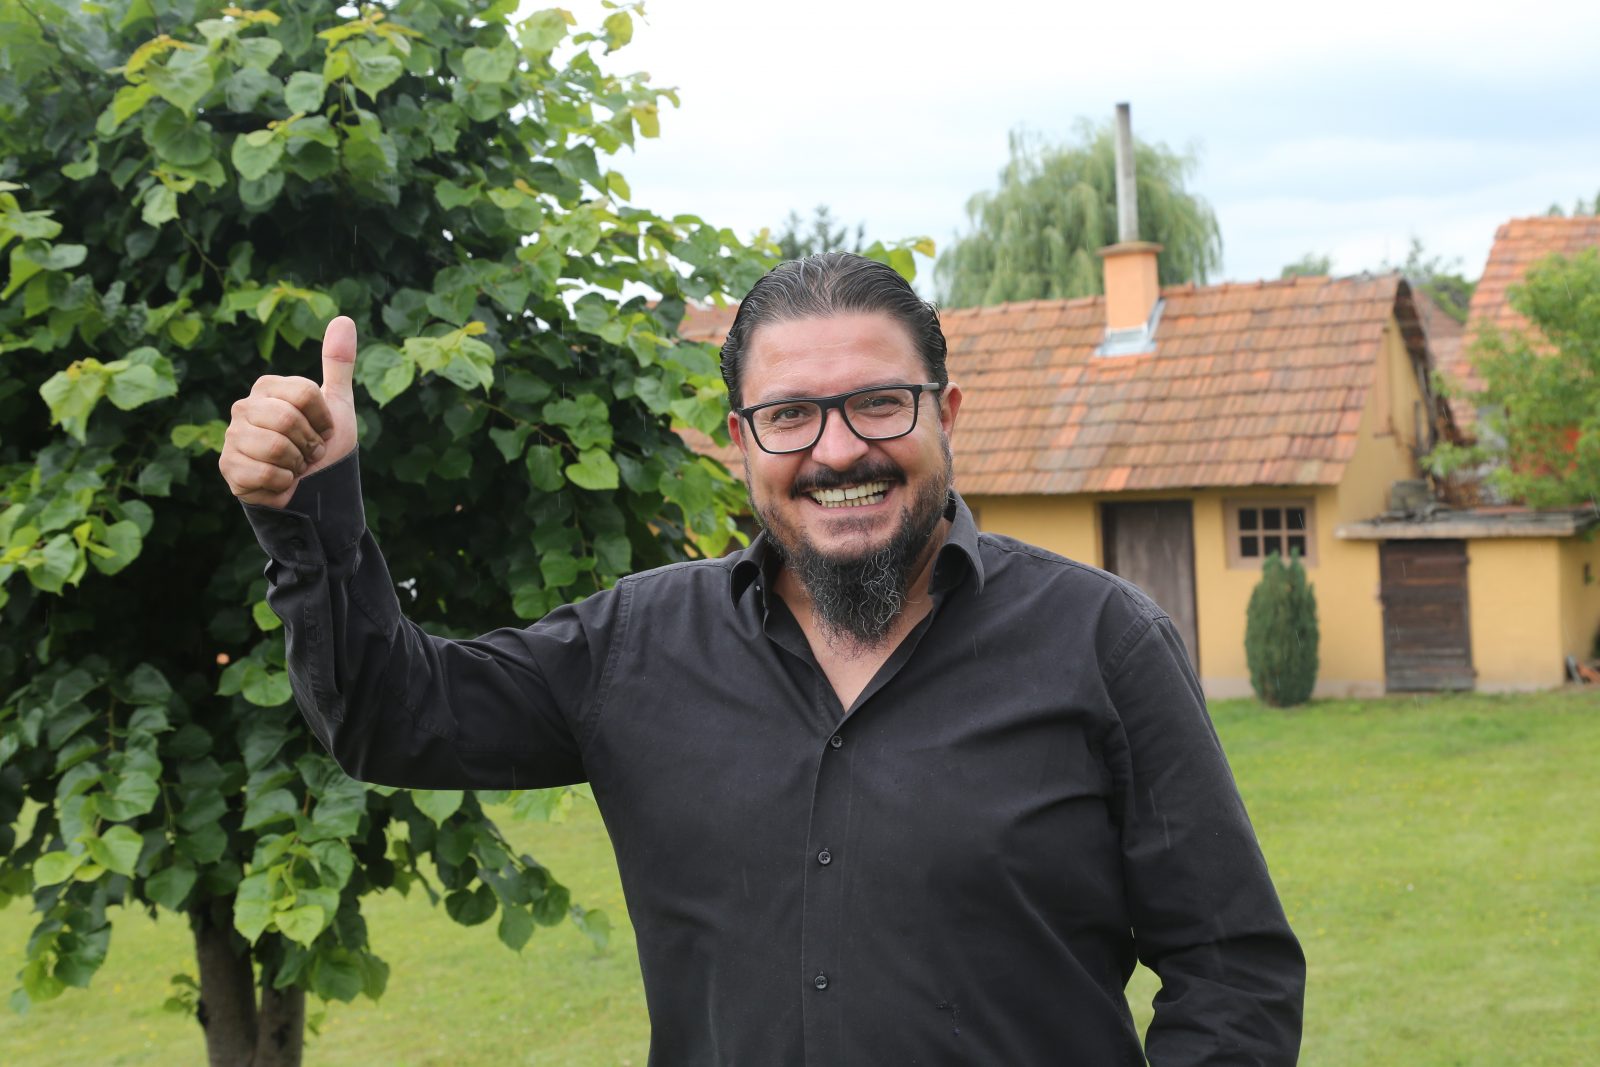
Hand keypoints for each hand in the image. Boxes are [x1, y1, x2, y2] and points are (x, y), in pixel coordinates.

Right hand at [219, 316, 358, 508]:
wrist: (313, 490)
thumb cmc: (322, 446)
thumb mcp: (337, 404)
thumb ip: (338, 364)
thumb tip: (343, 319)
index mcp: (267, 387)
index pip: (304, 393)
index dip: (323, 419)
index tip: (322, 431)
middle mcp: (243, 407)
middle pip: (288, 419)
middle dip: (309, 444)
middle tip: (308, 452)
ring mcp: (231, 436)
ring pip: (276, 446)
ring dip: (297, 464)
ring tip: (293, 466)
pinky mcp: (227, 467)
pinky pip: (265, 472)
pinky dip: (283, 483)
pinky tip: (281, 481)